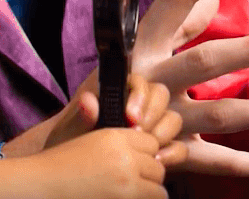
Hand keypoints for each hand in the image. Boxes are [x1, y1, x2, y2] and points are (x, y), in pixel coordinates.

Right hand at [25, 127, 168, 198]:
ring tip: (129, 192)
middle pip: (157, 165)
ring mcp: (127, 180)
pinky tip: (125, 198)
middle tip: (131, 183)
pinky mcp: (127, 198)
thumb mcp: (77, 138)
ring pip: (159, 186)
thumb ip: (92, 120)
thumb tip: (91, 98)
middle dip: (148, 176)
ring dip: (148, 191)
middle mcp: (124, 156)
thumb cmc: (55, 166)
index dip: (143, 154)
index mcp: (113, 136)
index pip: (150, 141)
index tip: (134, 164)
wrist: (40, 187)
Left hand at [45, 74, 186, 166]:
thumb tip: (88, 101)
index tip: (130, 116)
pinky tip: (159, 161)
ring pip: (172, 118)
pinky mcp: (161, 147)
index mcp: (118, 91)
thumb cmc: (70, 142)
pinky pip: (178, 145)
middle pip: (161, 95)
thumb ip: (81, 115)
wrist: (71, 168)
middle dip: (152, 114)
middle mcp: (139, 104)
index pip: (139, 81)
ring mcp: (152, 125)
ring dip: (163, 132)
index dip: (139, 96)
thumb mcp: (70, 129)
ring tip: (148, 148)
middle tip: (138, 132)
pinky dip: (172, 152)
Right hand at [127, 0, 248, 177]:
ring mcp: (159, 121)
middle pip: (202, 60)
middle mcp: (147, 79)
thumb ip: (176, 26)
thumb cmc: (112, 87)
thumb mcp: (137, 50)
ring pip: (217, 114)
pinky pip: (216, 162)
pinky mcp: (169, 157)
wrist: (75, 146)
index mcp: (141, 44)